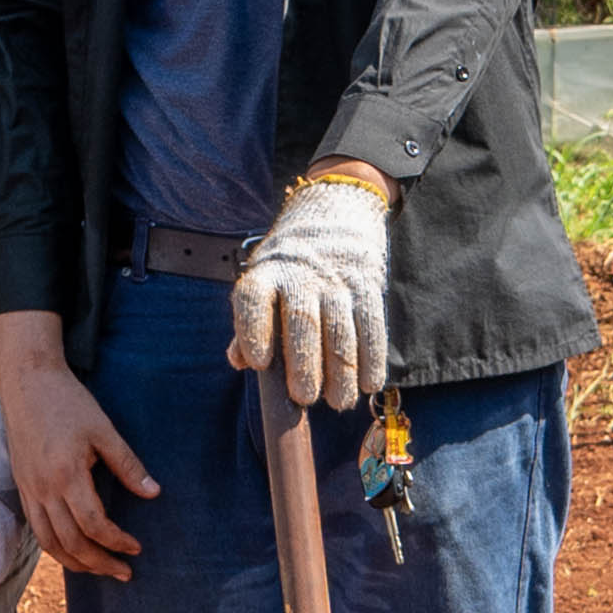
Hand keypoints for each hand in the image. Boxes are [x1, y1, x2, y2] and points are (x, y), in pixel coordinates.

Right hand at [0, 308, 157, 584]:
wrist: (26, 382)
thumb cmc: (68, 402)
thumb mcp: (104, 430)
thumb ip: (128, 465)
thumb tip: (154, 494)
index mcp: (67, 475)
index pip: (94, 525)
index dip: (117, 541)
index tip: (136, 548)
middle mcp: (44, 489)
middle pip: (71, 543)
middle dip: (99, 563)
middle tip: (124, 572)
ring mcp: (29, 490)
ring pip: (49, 543)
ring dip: (76, 563)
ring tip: (99, 570)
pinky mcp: (22, 487)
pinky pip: (37, 529)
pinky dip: (55, 547)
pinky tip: (73, 550)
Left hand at [229, 172, 391, 412]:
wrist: (335, 211)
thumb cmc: (290, 262)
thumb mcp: (263, 279)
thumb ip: (250, 322)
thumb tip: (239, 361)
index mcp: (265, 273)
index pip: (253, 299)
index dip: (253, 331)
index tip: (259, 363)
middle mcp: (299, 274)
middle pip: (301, 320)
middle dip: (304, 363)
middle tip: (305, 397)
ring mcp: (336, 278)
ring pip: (340, 328)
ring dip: (342, 370)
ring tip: (339, 401)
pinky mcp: (367, 283)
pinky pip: (372, 323)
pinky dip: (373, 356)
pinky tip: (370, 383)